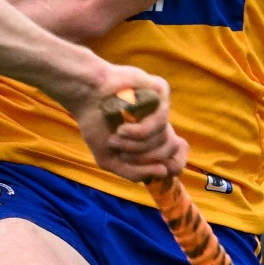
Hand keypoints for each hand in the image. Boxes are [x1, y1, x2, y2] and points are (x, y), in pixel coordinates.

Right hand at [70, 65, 187, 182]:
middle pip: (170, 151)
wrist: (85, 95)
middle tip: (121, 154)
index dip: (173, 167)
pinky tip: (122, 129)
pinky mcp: (161, 91)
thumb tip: (164, 172)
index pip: (178, 156)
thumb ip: (134, 173)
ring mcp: (161, 107)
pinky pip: (161, 121)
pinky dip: (140, 132)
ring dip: (136, 146)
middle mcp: (160, 123)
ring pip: (164, 138)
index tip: (157, 170)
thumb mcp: (110, 160)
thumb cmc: (95, 124)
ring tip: (115, 137)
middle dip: (144, 159)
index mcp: (153, 138)